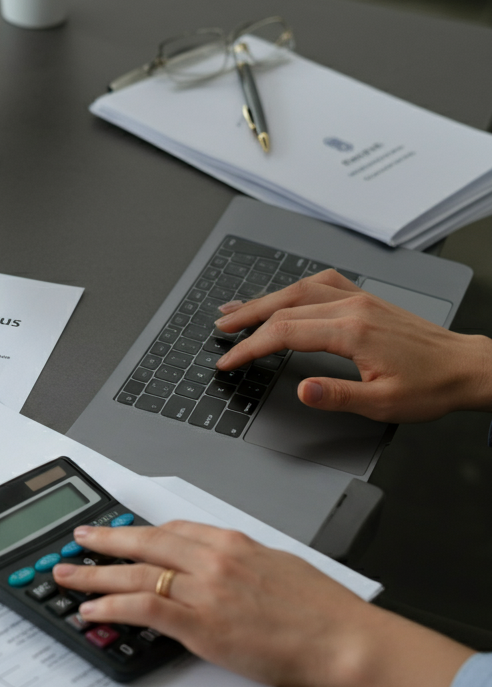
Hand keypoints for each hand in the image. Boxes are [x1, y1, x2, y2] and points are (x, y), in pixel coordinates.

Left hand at [52, 522, 472, 686]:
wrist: (346, 640)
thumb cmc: (322, 610)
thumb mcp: (278, 565)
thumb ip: (242, 562)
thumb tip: (220, 568)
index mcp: (231, 541)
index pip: (172, 529)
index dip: (139, 533)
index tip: (122, 534)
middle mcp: (212, 559)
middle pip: (144, 543)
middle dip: (105, 541)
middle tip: (78, 541)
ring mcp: (204, 591)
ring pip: (135, 574)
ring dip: (94, 574)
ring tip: (68, 577)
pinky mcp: (201, 626)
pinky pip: (144, 609)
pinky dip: (112, 607)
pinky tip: (93, 610)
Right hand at [212, 270, 491, 421]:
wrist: (467, 368)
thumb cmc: (430, 387)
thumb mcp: (383, 404)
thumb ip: (337, 396)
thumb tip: (302, 390)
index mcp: (352, 331)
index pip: (285, 333)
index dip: (250, 347)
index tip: (229, 360)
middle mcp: (353, 307)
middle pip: (285, 305)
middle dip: (247, 317)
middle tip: (220, 328)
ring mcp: (360, 299)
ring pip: (300, 289)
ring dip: (265, 299)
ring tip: (238, 309)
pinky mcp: (366, 300)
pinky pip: (323, 282)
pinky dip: (295, 288)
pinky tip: (285, 294)